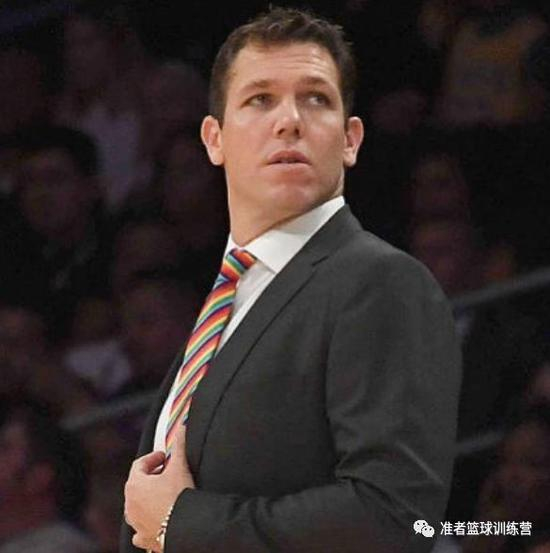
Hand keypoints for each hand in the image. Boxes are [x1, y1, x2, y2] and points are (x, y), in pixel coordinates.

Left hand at [124, 425, 194, 550]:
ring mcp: (135, 524)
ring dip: (148, 499)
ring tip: (164, 494)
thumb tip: (182, 426)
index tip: (165, 457)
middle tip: (167, 472)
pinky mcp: (144, 539)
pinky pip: (141, 530)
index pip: (139, 465)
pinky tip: (158, 520)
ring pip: (137, 507)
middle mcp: (130, 505)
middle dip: (151, 477)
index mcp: (134, 485)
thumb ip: (180, 445)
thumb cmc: (178, 497)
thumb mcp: (180, 467)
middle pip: (137, 485)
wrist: (183, 528)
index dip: (153, 458)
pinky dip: (148, 523)